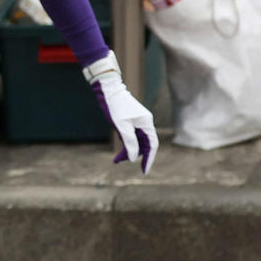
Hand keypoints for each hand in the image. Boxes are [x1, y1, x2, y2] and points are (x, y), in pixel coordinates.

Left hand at [85, 54, 159, 173]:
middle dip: (134, 155)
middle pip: (143, 144)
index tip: (144, 171)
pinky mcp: (130, 120)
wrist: (108, 89)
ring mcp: (137, 122)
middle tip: (119, 162)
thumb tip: (134, 158)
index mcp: (147, 123)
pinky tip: (119, 149)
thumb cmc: (115, 106)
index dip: (149, 159)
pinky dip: (125, 143)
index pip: (152, 146)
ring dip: (128, 150)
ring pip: (136, 141)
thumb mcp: (122, 127)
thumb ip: (129, 143)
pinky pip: (130, 136)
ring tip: (116, 159)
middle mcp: (145, 123)